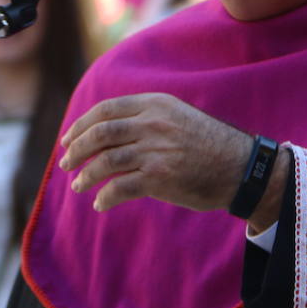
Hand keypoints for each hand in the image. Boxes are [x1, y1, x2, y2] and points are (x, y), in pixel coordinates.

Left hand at [60, 93, 285, 228]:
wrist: (241, 167)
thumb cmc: (208, 144)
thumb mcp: (177, 116)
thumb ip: (146, 117)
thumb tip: (107, 131)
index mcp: (155, 104)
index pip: (106, 110)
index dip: (81, 125)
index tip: (68, 140)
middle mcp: (152, 124)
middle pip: (100, 134)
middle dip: (76, 150)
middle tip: (65, 163)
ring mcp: (155, 150)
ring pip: (105, 162)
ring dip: (85, 175)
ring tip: (78, 185)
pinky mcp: (159, 177)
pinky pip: (119, 188)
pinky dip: (105, 196)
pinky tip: (100, 202)